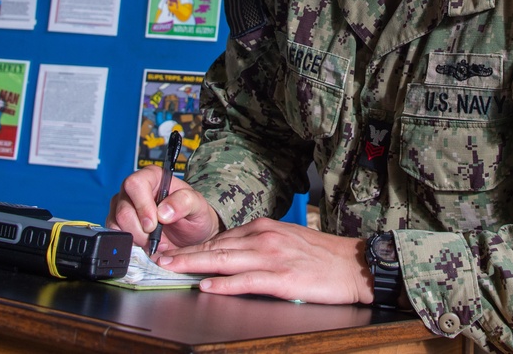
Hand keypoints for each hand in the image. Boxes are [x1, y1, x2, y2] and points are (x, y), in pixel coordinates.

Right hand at [106, 165, 222, 250]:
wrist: (192, 233)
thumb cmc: (194, 214)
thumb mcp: (198, 206)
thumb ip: (185, 202)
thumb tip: (163, 211)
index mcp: (153, 176)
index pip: (135, 184)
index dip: (142, 206)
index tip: (154, 224)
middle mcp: (135, 189)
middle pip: (123, 209)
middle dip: (141, 229)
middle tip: (159, 237)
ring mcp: (124, 205)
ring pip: (117, 223)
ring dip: (137, 238)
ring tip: (156, 241)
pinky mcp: (118, 222)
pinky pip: (115, 233)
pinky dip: (131, 243)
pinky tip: (146, 244)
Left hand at [156, 217, 371, 304]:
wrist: (354, 265)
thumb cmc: (322, 256)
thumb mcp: (287, 240)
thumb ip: (260, 243)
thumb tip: (233, 253)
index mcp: (265, 227)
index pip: (221, 237)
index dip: (194, 246)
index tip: (172, 252)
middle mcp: (265, 237)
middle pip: (217, 246)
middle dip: (185, 254)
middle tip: (158, 259)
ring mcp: (272, 257)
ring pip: (225, 260)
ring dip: (194, 265)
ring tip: (171, 269)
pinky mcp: (282, 279)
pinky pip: (246, 281)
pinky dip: (224, 284)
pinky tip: (206, 286)